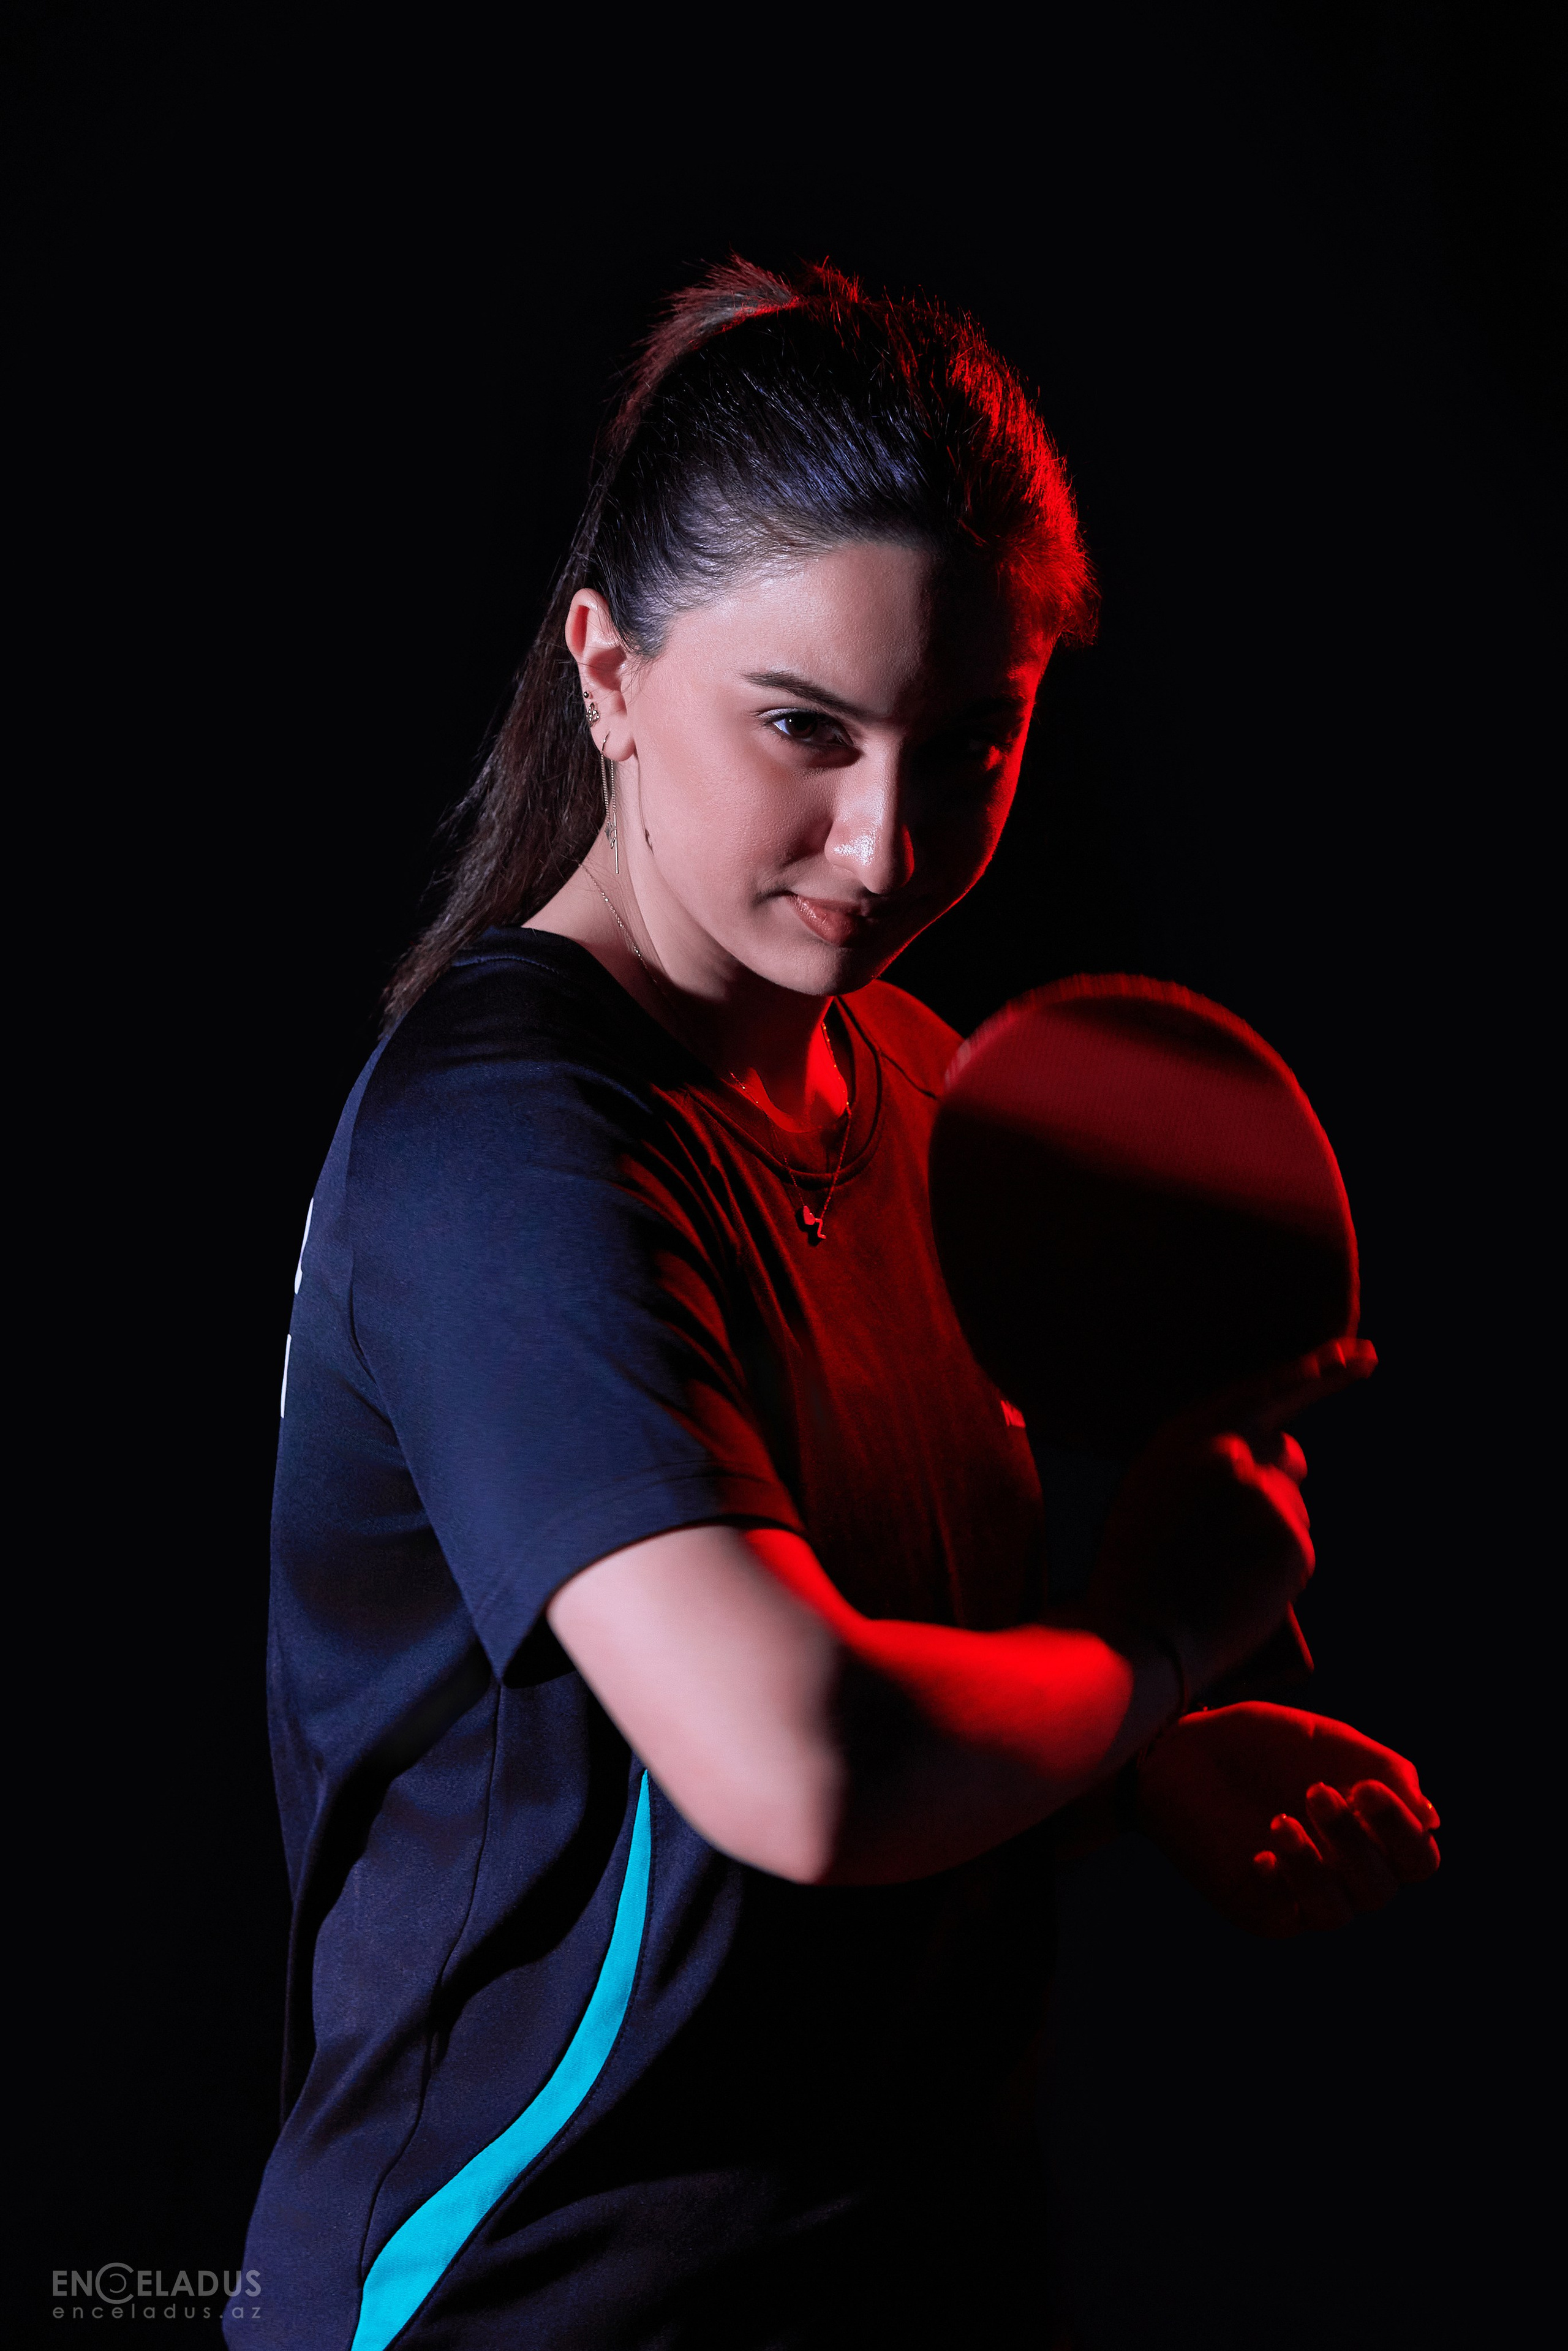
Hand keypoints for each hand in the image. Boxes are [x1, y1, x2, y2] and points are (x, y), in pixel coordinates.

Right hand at [1088, 1339, 1375, 1694]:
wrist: (1136, 1637)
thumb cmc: (1138, 1573)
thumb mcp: (1155, 1493)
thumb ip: (1207, 1461)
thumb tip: (1274, 1458)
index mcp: (1185, 1436)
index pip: (1262, 1392)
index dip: (1312, 1372)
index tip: (1353, 1355)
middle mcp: (1228, 1452)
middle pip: (1287, 1454)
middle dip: (1292, 1465)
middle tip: (1326, 1423)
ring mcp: (1263, 1494)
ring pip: (1290, 1510)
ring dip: (1270, 1535)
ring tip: (1220, 1572)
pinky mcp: (1291, 1539)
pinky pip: (1296, 1549)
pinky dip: (1277, 1570)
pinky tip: (1241, 1590)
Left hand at [1134, 1701, 1439, 1937]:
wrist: (1178, 1746)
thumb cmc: (1258, 1742)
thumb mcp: (1328, 1742)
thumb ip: (1385, 1772)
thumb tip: (1432, 1819)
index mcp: (1368, 1832)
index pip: (1417, 1858)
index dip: (1402, 1830)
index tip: (1363, 1786)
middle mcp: (1342, 1871)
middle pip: (1384, 1887)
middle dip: (1358, 1841)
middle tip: (1316, 1791)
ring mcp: (1301, 1894)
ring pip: (1343, 1910)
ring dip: (1319, 1864)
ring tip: (1282, 1817)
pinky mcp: (1260, 1908)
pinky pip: (1290, 1919)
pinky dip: (1283, 1884)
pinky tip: (1260, 1854)